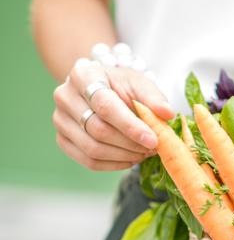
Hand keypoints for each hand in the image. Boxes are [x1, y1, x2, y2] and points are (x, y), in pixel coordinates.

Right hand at [52, 60, 173, 170]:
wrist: (102, 89)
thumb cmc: (122, 86)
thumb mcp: (140, 84)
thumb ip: (153, 98)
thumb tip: (167, 114)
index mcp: (83, 75)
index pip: (105, 106)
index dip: (130, 126)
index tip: (153, 140)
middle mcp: (65, 96)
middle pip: (97, 130)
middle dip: (130, 143)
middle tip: (154, 148)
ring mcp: (60, 119)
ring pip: (92, 149)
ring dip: (124, 156)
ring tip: (145, 152)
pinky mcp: (63, 139)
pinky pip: (88, 161)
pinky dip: (114, 164)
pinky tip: (132, 159)